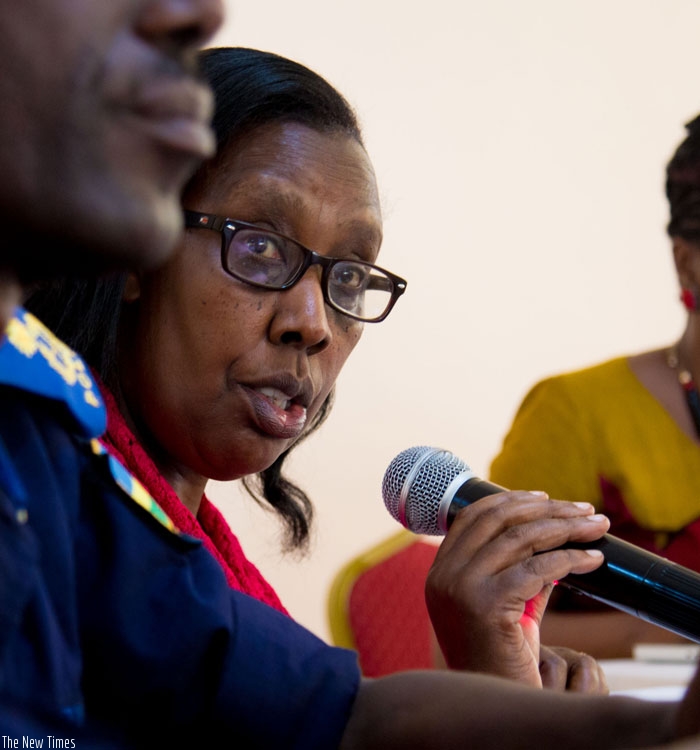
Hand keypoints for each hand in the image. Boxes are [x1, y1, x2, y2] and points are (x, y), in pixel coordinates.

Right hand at [425, 490, 608, 686]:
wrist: (496, 701)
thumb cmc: (503, 655)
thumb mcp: (505, 602)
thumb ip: (519, 566)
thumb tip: (554, 531)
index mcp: (440, 570)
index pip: (473, 516)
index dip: (511, 500)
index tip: (547, 498)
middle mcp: (444, 574)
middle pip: (498, 519)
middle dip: (546, 508)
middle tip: (583, 508)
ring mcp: (459, 587)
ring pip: (520, 539)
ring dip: (565, 527)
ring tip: (595, 525)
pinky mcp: (483, 604)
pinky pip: (536, 569)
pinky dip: (571, 559)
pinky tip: (594, 559)